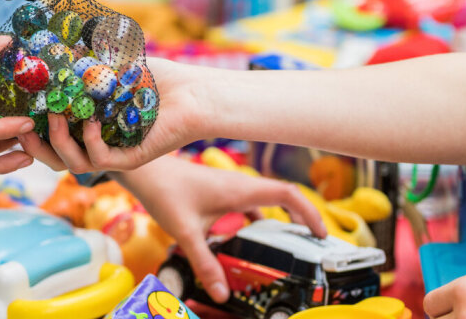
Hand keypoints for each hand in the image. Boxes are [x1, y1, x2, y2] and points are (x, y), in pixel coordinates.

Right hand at [21, 58, 211, 172]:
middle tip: (21, 130)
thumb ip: (81, 61)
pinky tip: (92, 121)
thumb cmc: (155, 79)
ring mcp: (115, 155)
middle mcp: (99, 145)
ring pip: (74, 165)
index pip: (52, 137)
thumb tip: (49, 44)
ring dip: (59, 143)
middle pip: (56, 159)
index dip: (30, 131)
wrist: (193, 92)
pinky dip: (92, 142)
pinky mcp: (132, 159)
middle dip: (34, 148)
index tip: (14, 114)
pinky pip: (103, 159)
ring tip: (54, 117)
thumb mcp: (110, 66)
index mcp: (89, 128)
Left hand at [113, 156, 325, 302]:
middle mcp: (240, 186)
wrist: (145, 171)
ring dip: (277, 222)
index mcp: (241, 190)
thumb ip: (204, 263)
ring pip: (265, 204)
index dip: (309, 212)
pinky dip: (255, 223)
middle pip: (283, 199)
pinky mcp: (220, 193)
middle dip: (301, 220)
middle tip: (311, 245)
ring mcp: (231, 188)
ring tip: (286, 247)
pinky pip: (247, 207)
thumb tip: (222, 293)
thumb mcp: (186, 233)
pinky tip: (247, 243)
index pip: (288, 194)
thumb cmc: (165, 192)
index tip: (320, 233)